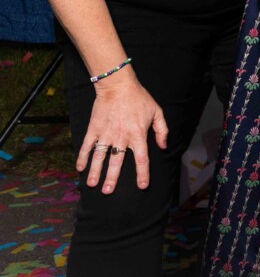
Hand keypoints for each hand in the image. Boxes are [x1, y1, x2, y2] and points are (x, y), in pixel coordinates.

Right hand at [78, 69, 166, 193]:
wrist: (118, 85)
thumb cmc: (140, 98)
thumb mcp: (157, 112)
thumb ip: (162, 131)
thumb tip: (163, 146)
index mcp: (138, 135)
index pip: (142, 159)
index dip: (142, 174)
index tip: (142, 186)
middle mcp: (121, 137)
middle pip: (117, 162)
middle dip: (112, 178)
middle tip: (108, 191)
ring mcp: (106, 134)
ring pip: (99, 157)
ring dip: (95, 171)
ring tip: (92, 184)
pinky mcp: (94, 129)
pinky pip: (87, 146)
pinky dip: (82, 157)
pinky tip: (79, 168)